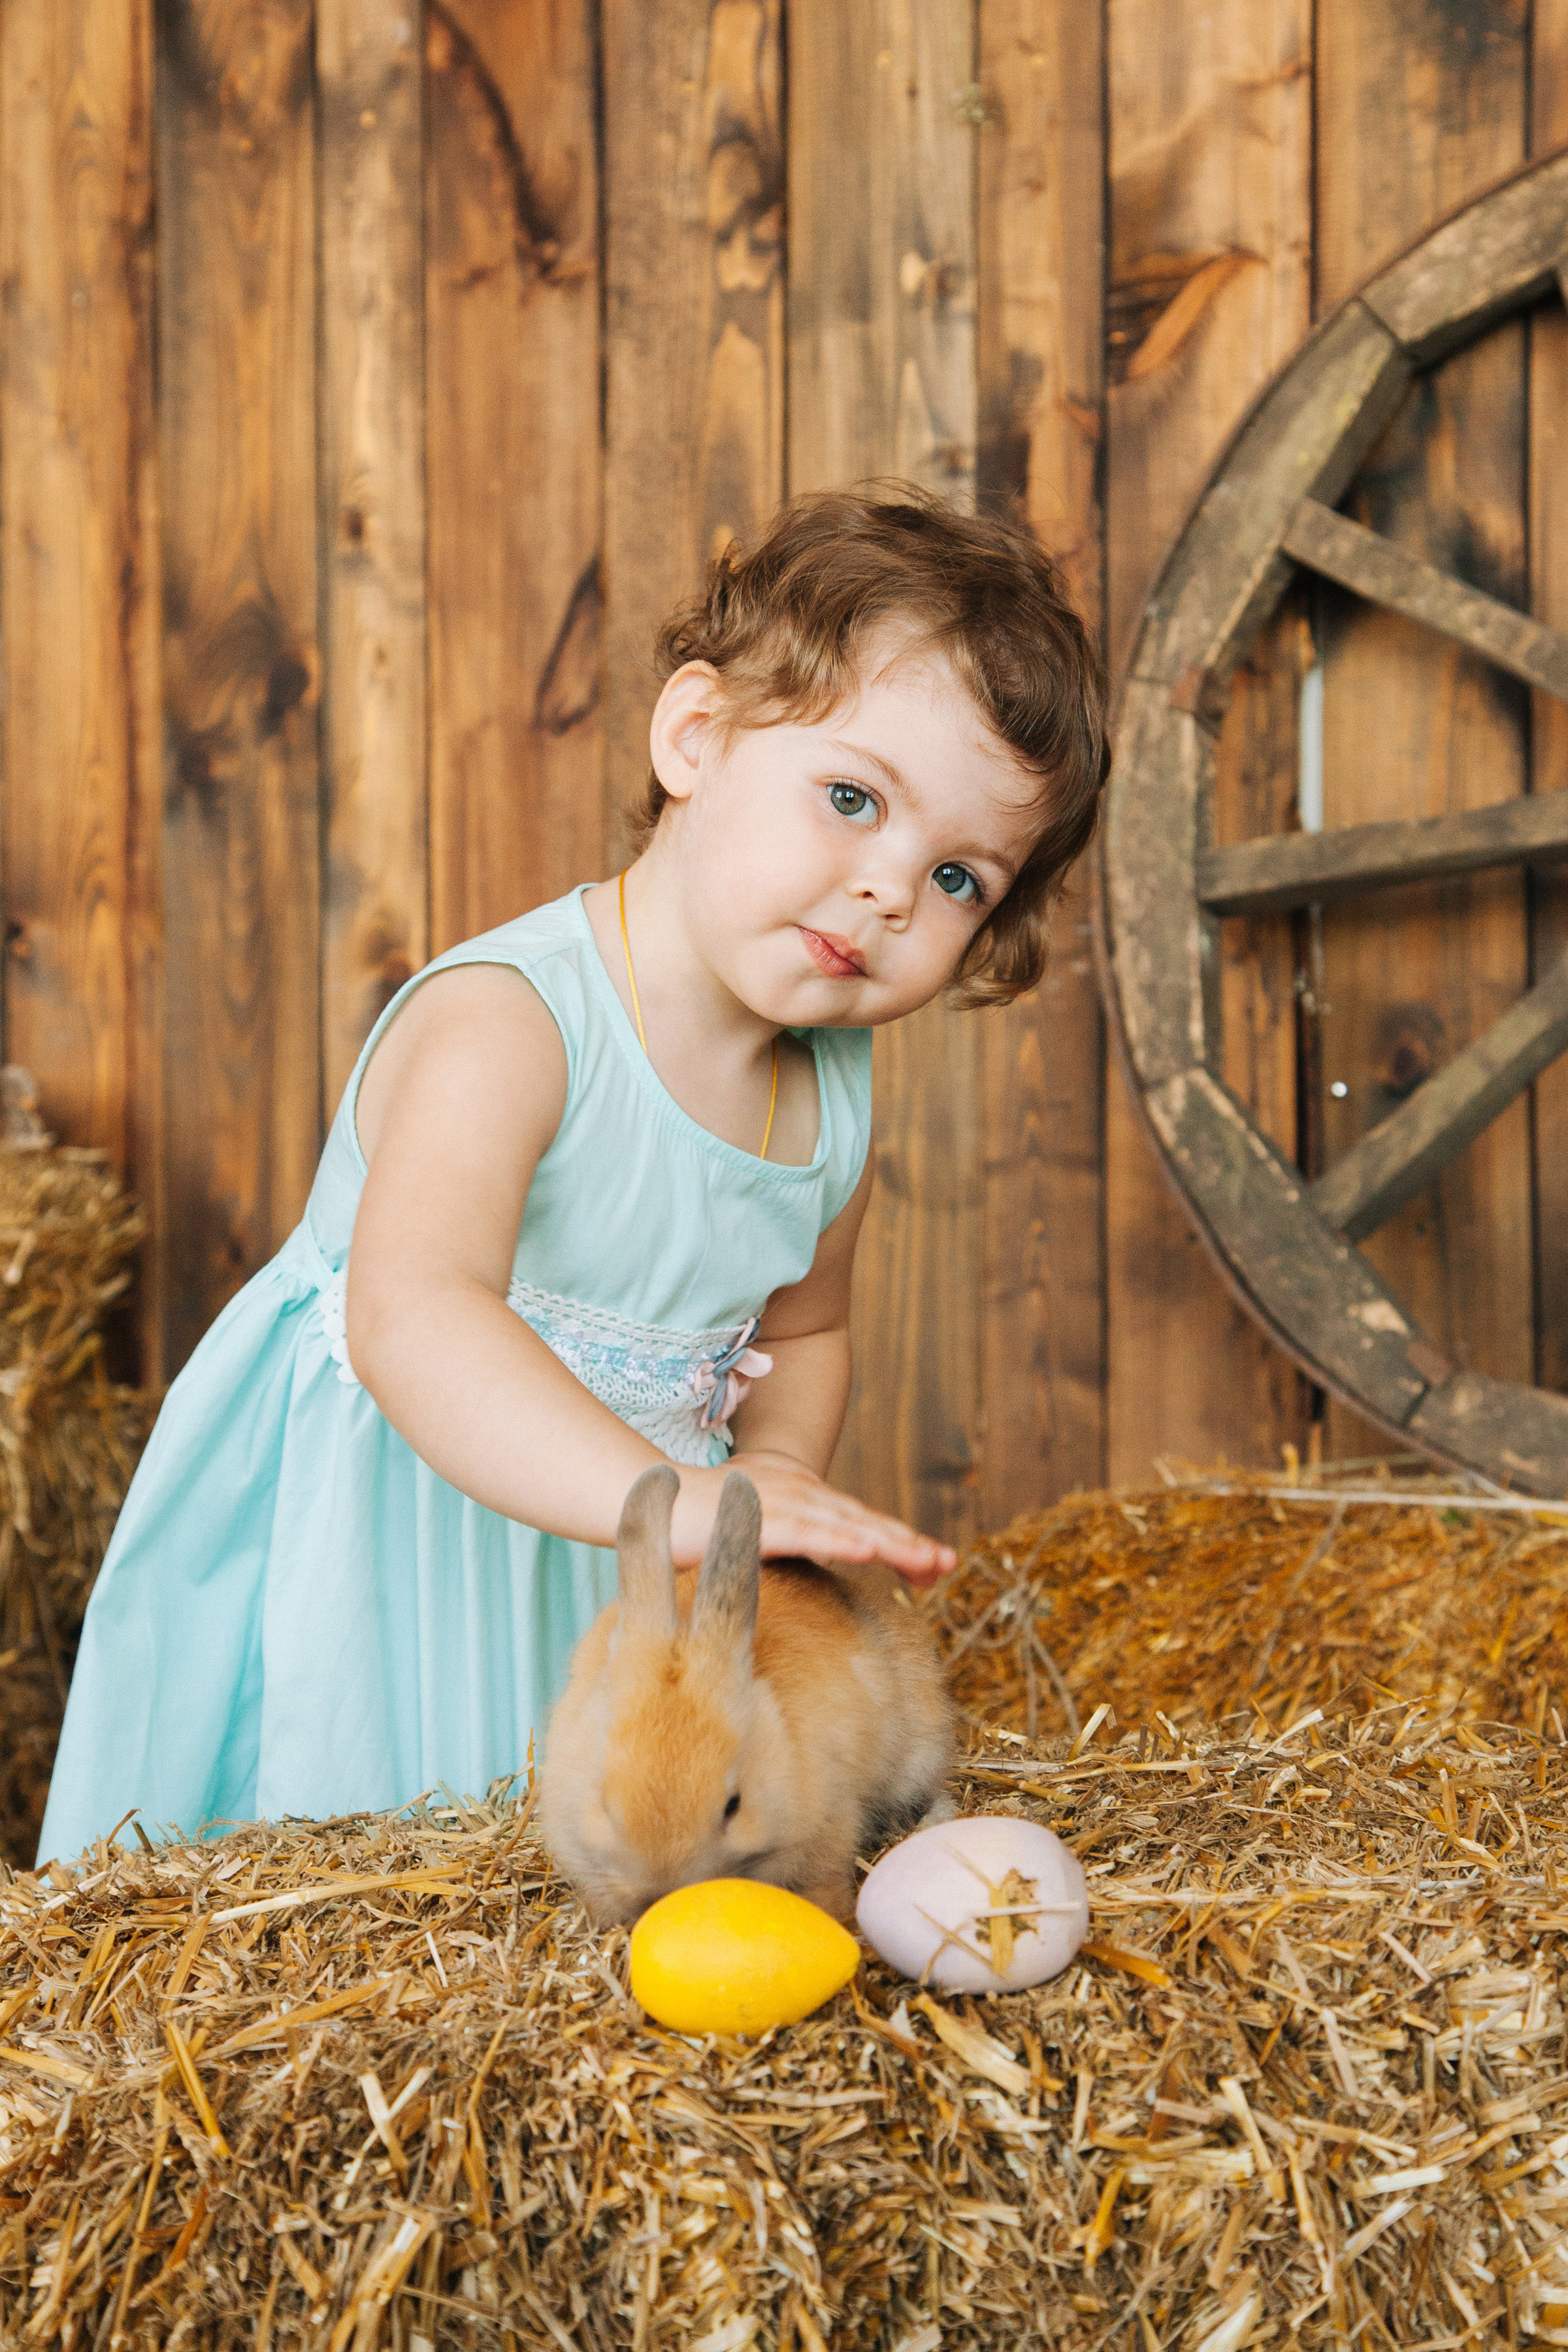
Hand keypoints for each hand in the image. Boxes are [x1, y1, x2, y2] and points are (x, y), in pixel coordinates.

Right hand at [669, 1449, 956, 1585]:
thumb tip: (808, 1562)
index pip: (859, 1523)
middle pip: (864, 1522)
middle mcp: (797, 1496)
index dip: (900, 1542)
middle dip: (910, 1544)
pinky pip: (804, 1533)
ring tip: (928, 1559)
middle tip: (948, 1563)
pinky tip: (868, 1550)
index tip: (936, 1566)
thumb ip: (783, 1541)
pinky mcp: (754, 1521)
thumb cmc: (693, 1520)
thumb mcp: (751, 1530)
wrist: (642, 1497)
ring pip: (845, 1526)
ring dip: (890, 1542)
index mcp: (800, 1500)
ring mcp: (778, 1506)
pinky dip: (838, 1540)